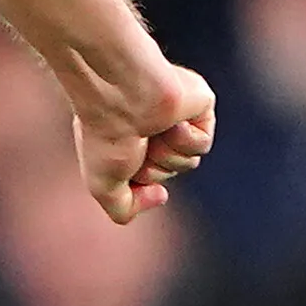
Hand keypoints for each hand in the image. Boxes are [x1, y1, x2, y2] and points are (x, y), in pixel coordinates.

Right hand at [77, 61, 215, 222]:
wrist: (122, 96)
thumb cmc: (105, 136)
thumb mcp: (102, 187)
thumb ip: (124, 208)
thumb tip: (161, 196)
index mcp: (127, 139)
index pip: (145, 177)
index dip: (137, 182)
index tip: (122, 170)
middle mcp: (151, 127)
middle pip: (168, 171)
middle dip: (153, 169)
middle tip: (135, 146)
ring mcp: (177, 115)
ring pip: (188, 161)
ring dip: (168, 155)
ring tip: (151, 133)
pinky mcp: (201, 104)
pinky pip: (203, 144)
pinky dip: (185, 140)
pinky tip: (170, 124)